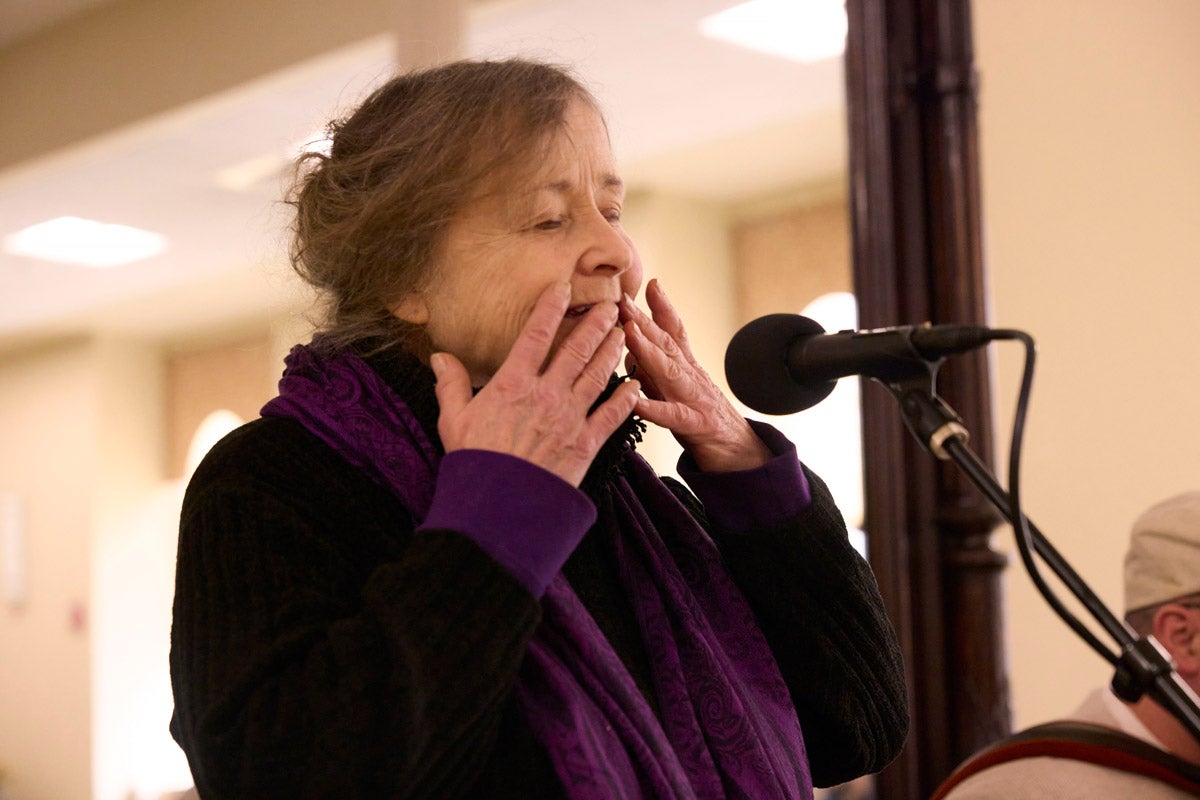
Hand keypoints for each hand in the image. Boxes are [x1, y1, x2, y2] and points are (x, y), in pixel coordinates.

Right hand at [431, 282, 640, 487]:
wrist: (498, 504)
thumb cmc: (474, 461)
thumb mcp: (453, 419)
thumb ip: (451, 384)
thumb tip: (438, 355)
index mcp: (513, 384)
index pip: (535, 335)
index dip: (550, 308)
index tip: (563, 288)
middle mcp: (546, 395)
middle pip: (576, 350)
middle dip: (595, 324)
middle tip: (612, 304)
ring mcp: (569, 419)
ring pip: (597, 376)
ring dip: (612, 352)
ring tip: (624, 333)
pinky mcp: (585, 444)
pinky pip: (610, 416)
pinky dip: (625, 400)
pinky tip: (634, 386)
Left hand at [620, 278, 770, 471]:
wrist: (741, 454)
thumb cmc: (703, 421)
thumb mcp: (680, 389)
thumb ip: (656, 370)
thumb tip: (629, 350)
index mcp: (687, 368)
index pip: (675, 332)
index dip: (663, 306)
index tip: (650, 282)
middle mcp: (692, 377)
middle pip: (667, 343)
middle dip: (644, 319)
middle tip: (623, 299)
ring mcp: (694, 400)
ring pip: (669, 371)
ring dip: (648, 350)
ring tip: (628, 332)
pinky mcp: (695, 426)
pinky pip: (671, 416)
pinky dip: (653, 408)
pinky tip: (635, 401)